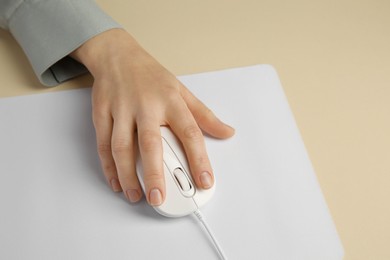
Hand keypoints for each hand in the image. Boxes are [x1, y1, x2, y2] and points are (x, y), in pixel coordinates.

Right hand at [71, 29, 233, 205]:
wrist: (118, 56)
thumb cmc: (151, 76)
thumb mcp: (182, 91)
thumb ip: (205, 115)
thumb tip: (227, 132)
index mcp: (171, 101)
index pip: (190, 133)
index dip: (199, 159)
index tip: (205, 181)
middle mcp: (146, 106)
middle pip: (150, 143)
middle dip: (154, 174)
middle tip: (159, 198)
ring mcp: (121, 109)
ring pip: (121, 147)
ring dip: (128, 175)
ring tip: (137, 196)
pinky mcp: (102, 113)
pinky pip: (103, 143)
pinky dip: (108, 166)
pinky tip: (116, 181)